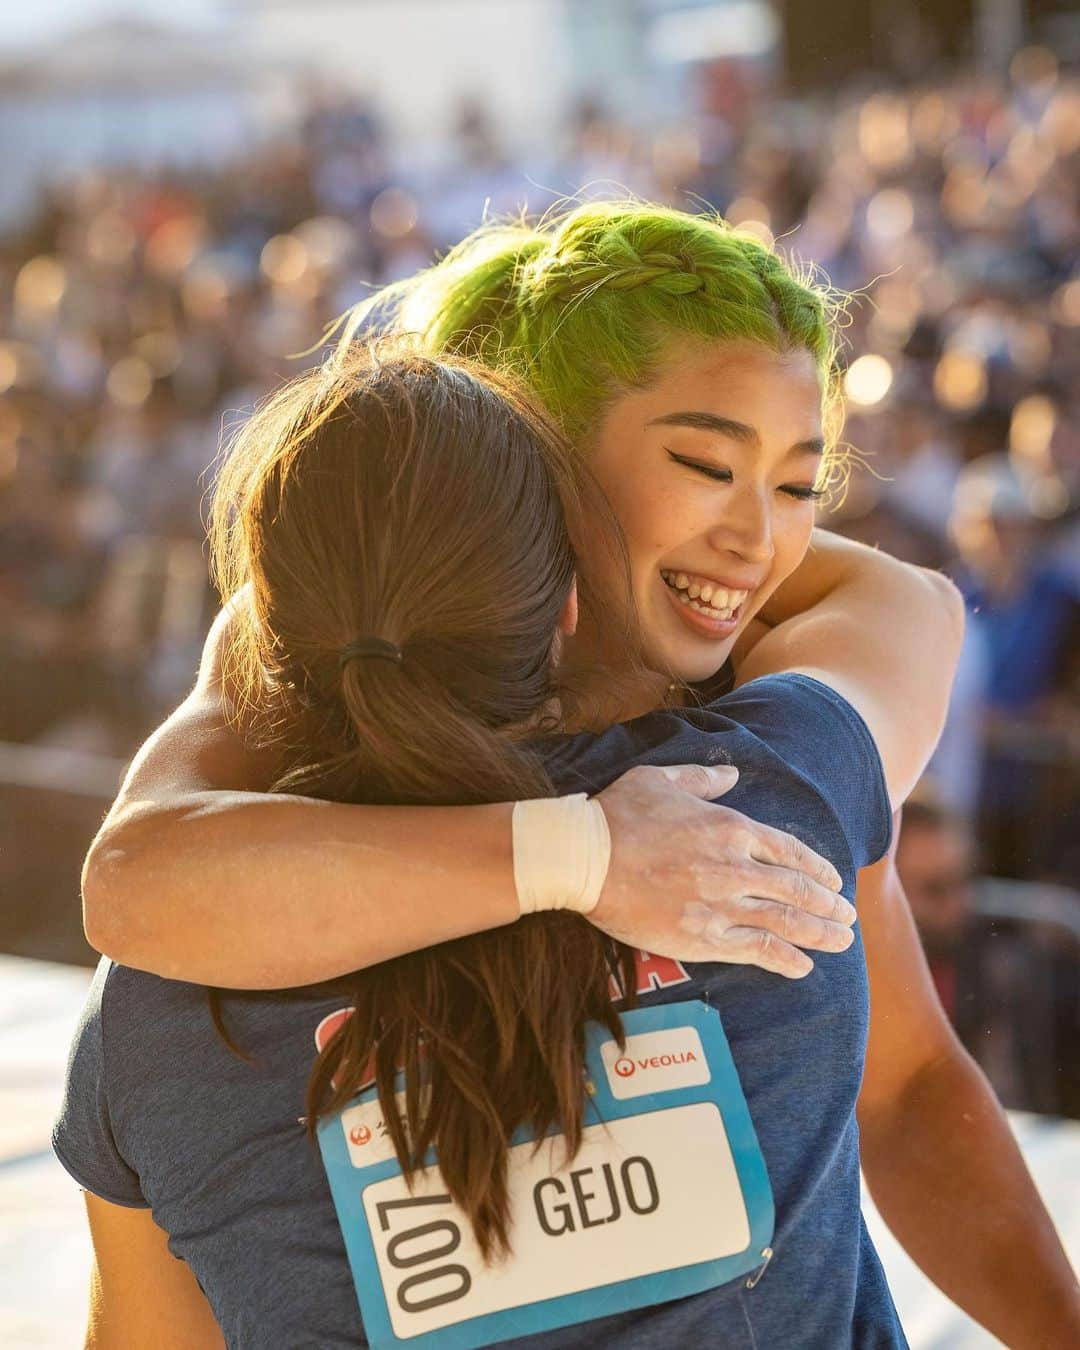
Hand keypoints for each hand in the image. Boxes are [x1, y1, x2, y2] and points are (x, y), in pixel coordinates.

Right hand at [590, 764, 855, 977]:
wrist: (583, 858)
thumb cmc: (618, 814)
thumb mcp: (661, 778)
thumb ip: (703, 779)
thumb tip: (733, 776)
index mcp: (729, 827)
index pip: (789, 850)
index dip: (818, 868)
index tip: (835, 881)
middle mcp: (735, 867)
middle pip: (797, 889)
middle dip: (828, 905)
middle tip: (848, 916)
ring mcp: (721, 905)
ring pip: (786, 922)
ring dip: (820, 934)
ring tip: (841, 941)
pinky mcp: (702, 937)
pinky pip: (756, 951)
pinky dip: (784, 960)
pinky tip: (803, 968)